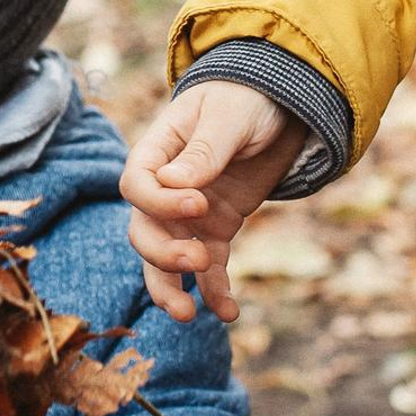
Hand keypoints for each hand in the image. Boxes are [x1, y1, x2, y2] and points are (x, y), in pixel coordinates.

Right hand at [120, 81, 307, 323]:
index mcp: (157, 152)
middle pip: (143, 230)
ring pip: (164, 259)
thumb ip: (204, 150)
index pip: (136, 186)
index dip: (160, 202)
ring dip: (172, 288)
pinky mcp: (215, 231)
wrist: (279, 107)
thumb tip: (172, 183)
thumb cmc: (245, 101)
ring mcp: (188, 216)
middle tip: (198, 259)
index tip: (199, 203)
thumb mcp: (229, 117)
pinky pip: (209, 269)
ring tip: (190, 314)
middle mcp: (164, 190)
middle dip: (162, 254)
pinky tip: (228, 313)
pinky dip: (215, 292)